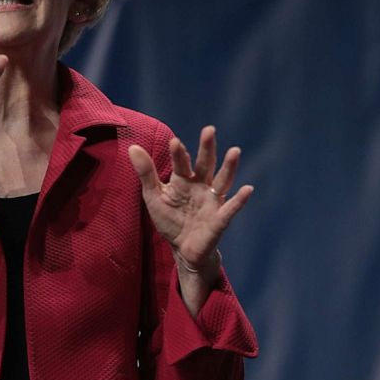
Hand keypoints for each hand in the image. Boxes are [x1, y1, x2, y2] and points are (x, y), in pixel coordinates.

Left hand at [129, 126, 252, 271]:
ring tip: (235, 151)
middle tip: (209, 130)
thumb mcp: (154, 196)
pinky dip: (239, 200)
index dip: (179, 153)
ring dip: (229, 167)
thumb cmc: (169, 219)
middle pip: (205, 164)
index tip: (174, 142)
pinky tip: (247, 189)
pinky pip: (231, 208)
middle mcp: (201, 186)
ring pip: (222, 181)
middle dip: (207, 148)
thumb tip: (132, 147)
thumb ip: (146, 172)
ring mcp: (212, 201)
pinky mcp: (219, 219)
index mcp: (184, 179)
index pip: (182, 163)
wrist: (182, 249)